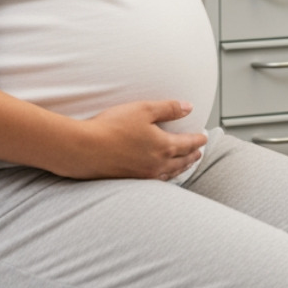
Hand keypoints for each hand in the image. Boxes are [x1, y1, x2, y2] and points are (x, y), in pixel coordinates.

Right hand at [59, 100, 207, 180]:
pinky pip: (156, 180)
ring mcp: (144, 175)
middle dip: (192, 155)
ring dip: (181, 168)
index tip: (204, 138)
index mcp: (164, 146)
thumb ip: (168, 109)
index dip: (198, 140)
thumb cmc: (111, 127)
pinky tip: (161, 175)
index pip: (188, 144)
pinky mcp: (130, 180)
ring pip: (170, 172)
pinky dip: (165, 176)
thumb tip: (188, 107)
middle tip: (199, 152)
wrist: (83, 149)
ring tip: (185, 164)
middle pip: (182, 160)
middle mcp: (157, 163)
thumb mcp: (144, 109)